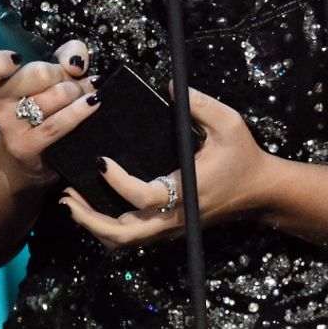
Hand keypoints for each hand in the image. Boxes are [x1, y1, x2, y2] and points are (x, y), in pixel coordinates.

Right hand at [0, 40, 96, 183]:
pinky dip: (78, 112)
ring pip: (53, 96)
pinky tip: (92, 104)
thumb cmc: (47, 106)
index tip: (16, 59)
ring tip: (84, 95)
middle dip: (63, 74)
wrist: (39, 155)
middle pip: (37, 73)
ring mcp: (8, 127)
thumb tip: (74, 62)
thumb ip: (66, 56)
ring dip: (77, 92)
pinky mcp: (24, 147)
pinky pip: (56, 125)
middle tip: (70, 81)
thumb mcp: (55, 74)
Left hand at [58, 86, 277, 248]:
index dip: (116, 181)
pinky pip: (133, 237)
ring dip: (95, 227)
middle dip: (90, 220)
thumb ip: (199, 104)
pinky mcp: (170, 229)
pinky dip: (108, 228)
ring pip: (125, 242)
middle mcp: (174, 217)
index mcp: (184, 192)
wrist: (261, 191)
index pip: (141, 196)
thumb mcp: (229, 123)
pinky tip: (93, 209)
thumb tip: (168, 86)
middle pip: (123, 235)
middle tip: (67, 197)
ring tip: (71, 204)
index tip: (100, 161)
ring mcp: (171, 228)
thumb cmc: (244, 157)